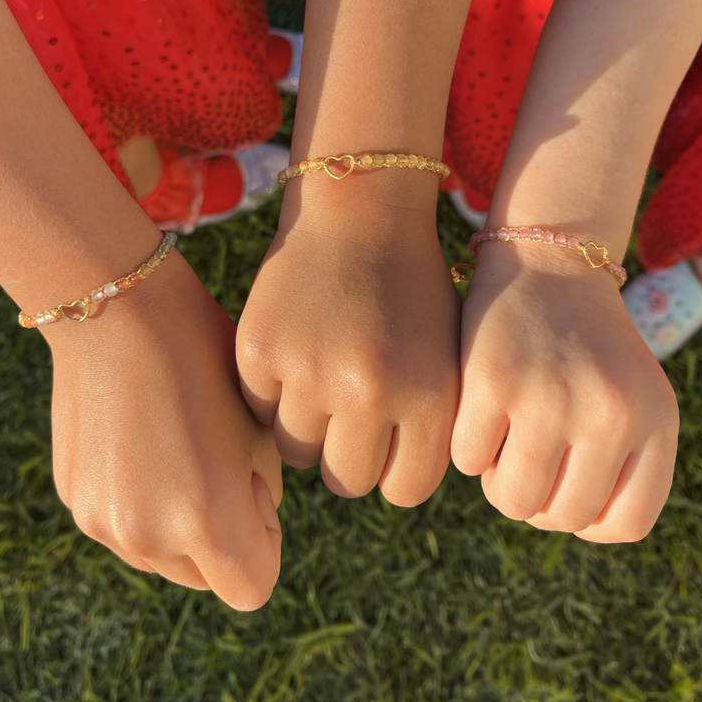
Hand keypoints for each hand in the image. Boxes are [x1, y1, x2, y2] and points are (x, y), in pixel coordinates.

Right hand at [45, 252, 281, 609]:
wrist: (124, 315)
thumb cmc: (208, 363)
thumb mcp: (261, 433)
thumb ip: (264, 500)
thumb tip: (249, 524)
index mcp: (207, 519)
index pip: (253, 590)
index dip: (265, 542)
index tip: (255, 487)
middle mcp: (148, 535)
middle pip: (205, 579)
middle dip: (223, 538)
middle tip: (219, 463)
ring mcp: (104, 523)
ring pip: (162, 559)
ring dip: (180, 526)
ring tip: (181, 449)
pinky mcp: (77, 503)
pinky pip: (125, 528)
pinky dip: (143, 503)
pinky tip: (146, 442)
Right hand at [236, 175, 460, 505]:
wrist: (359, 211)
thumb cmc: (410, 290)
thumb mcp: (444, 357)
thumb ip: (429, 429)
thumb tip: (391, 487)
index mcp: (430, 396)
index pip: (404, 490)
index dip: (392, 469)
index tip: (387, 442)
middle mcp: (370, 391)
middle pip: (345, 481)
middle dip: (344, 456)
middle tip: (345, 414)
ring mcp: (308, 371)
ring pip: (294, 452)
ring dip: (305, 426)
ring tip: (320, 375)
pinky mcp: (258, 352)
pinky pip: (257, 411)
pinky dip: (271, 393)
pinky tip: (293, 351)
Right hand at [451, 244, 678, 541]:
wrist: (547, 263)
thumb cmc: (585, 344)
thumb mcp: (631, 397)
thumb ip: (623, 462)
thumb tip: (574, 525)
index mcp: (656, 420)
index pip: (625, 524)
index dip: (588, 521)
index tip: (566, 489)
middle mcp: (611, 413)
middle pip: (563, 517)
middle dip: (536, 500)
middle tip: (524, 461)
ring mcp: (551, 396)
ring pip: (514, 500)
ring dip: (498, 483)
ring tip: (501, 446)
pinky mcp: (492, 381)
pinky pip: (468, 460)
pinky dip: (467, 448)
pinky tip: (478, 415)